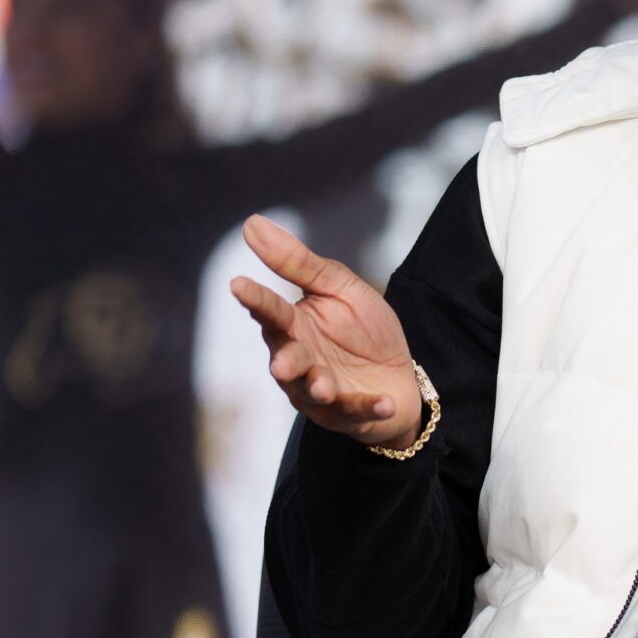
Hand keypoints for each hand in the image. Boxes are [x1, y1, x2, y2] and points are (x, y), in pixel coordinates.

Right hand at [229, 215, 420, 445]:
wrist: (399, 372)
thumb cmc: (363, 328)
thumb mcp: (339, 288)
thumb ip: (298, 263)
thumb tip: (251, 223)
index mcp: (294, 325)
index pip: (270, 310)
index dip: (256, 299)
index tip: (238, 284)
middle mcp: (299, 361)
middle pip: (287, 359)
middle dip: (287, 362)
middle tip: (284, 364)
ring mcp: (320, 392)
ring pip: (312, 393)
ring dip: (318, 389)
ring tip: (325, 386)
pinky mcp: (347, 414)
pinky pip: (356, 412)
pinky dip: (369, 408)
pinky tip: (384, 403)